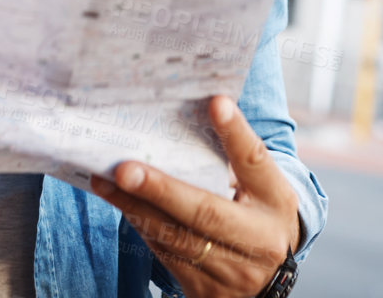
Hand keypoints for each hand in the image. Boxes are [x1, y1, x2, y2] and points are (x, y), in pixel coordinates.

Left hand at [92, 95, 298, 297]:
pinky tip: (123, 204)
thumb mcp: (262, 186)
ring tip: (106, 182)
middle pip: (205, 212)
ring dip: (136, 208)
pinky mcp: (204, 293)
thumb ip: (235, 157)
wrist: (268, 278)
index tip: (216, 103)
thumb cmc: (260, 214)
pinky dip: (142, 226)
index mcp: (276, 202)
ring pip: (176, 238)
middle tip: (123, 168)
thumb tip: (196, 115)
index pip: (255, 162)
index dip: (235, 133)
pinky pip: (166, 256)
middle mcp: (259, 242)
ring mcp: (232, 274)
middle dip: (160, 189)